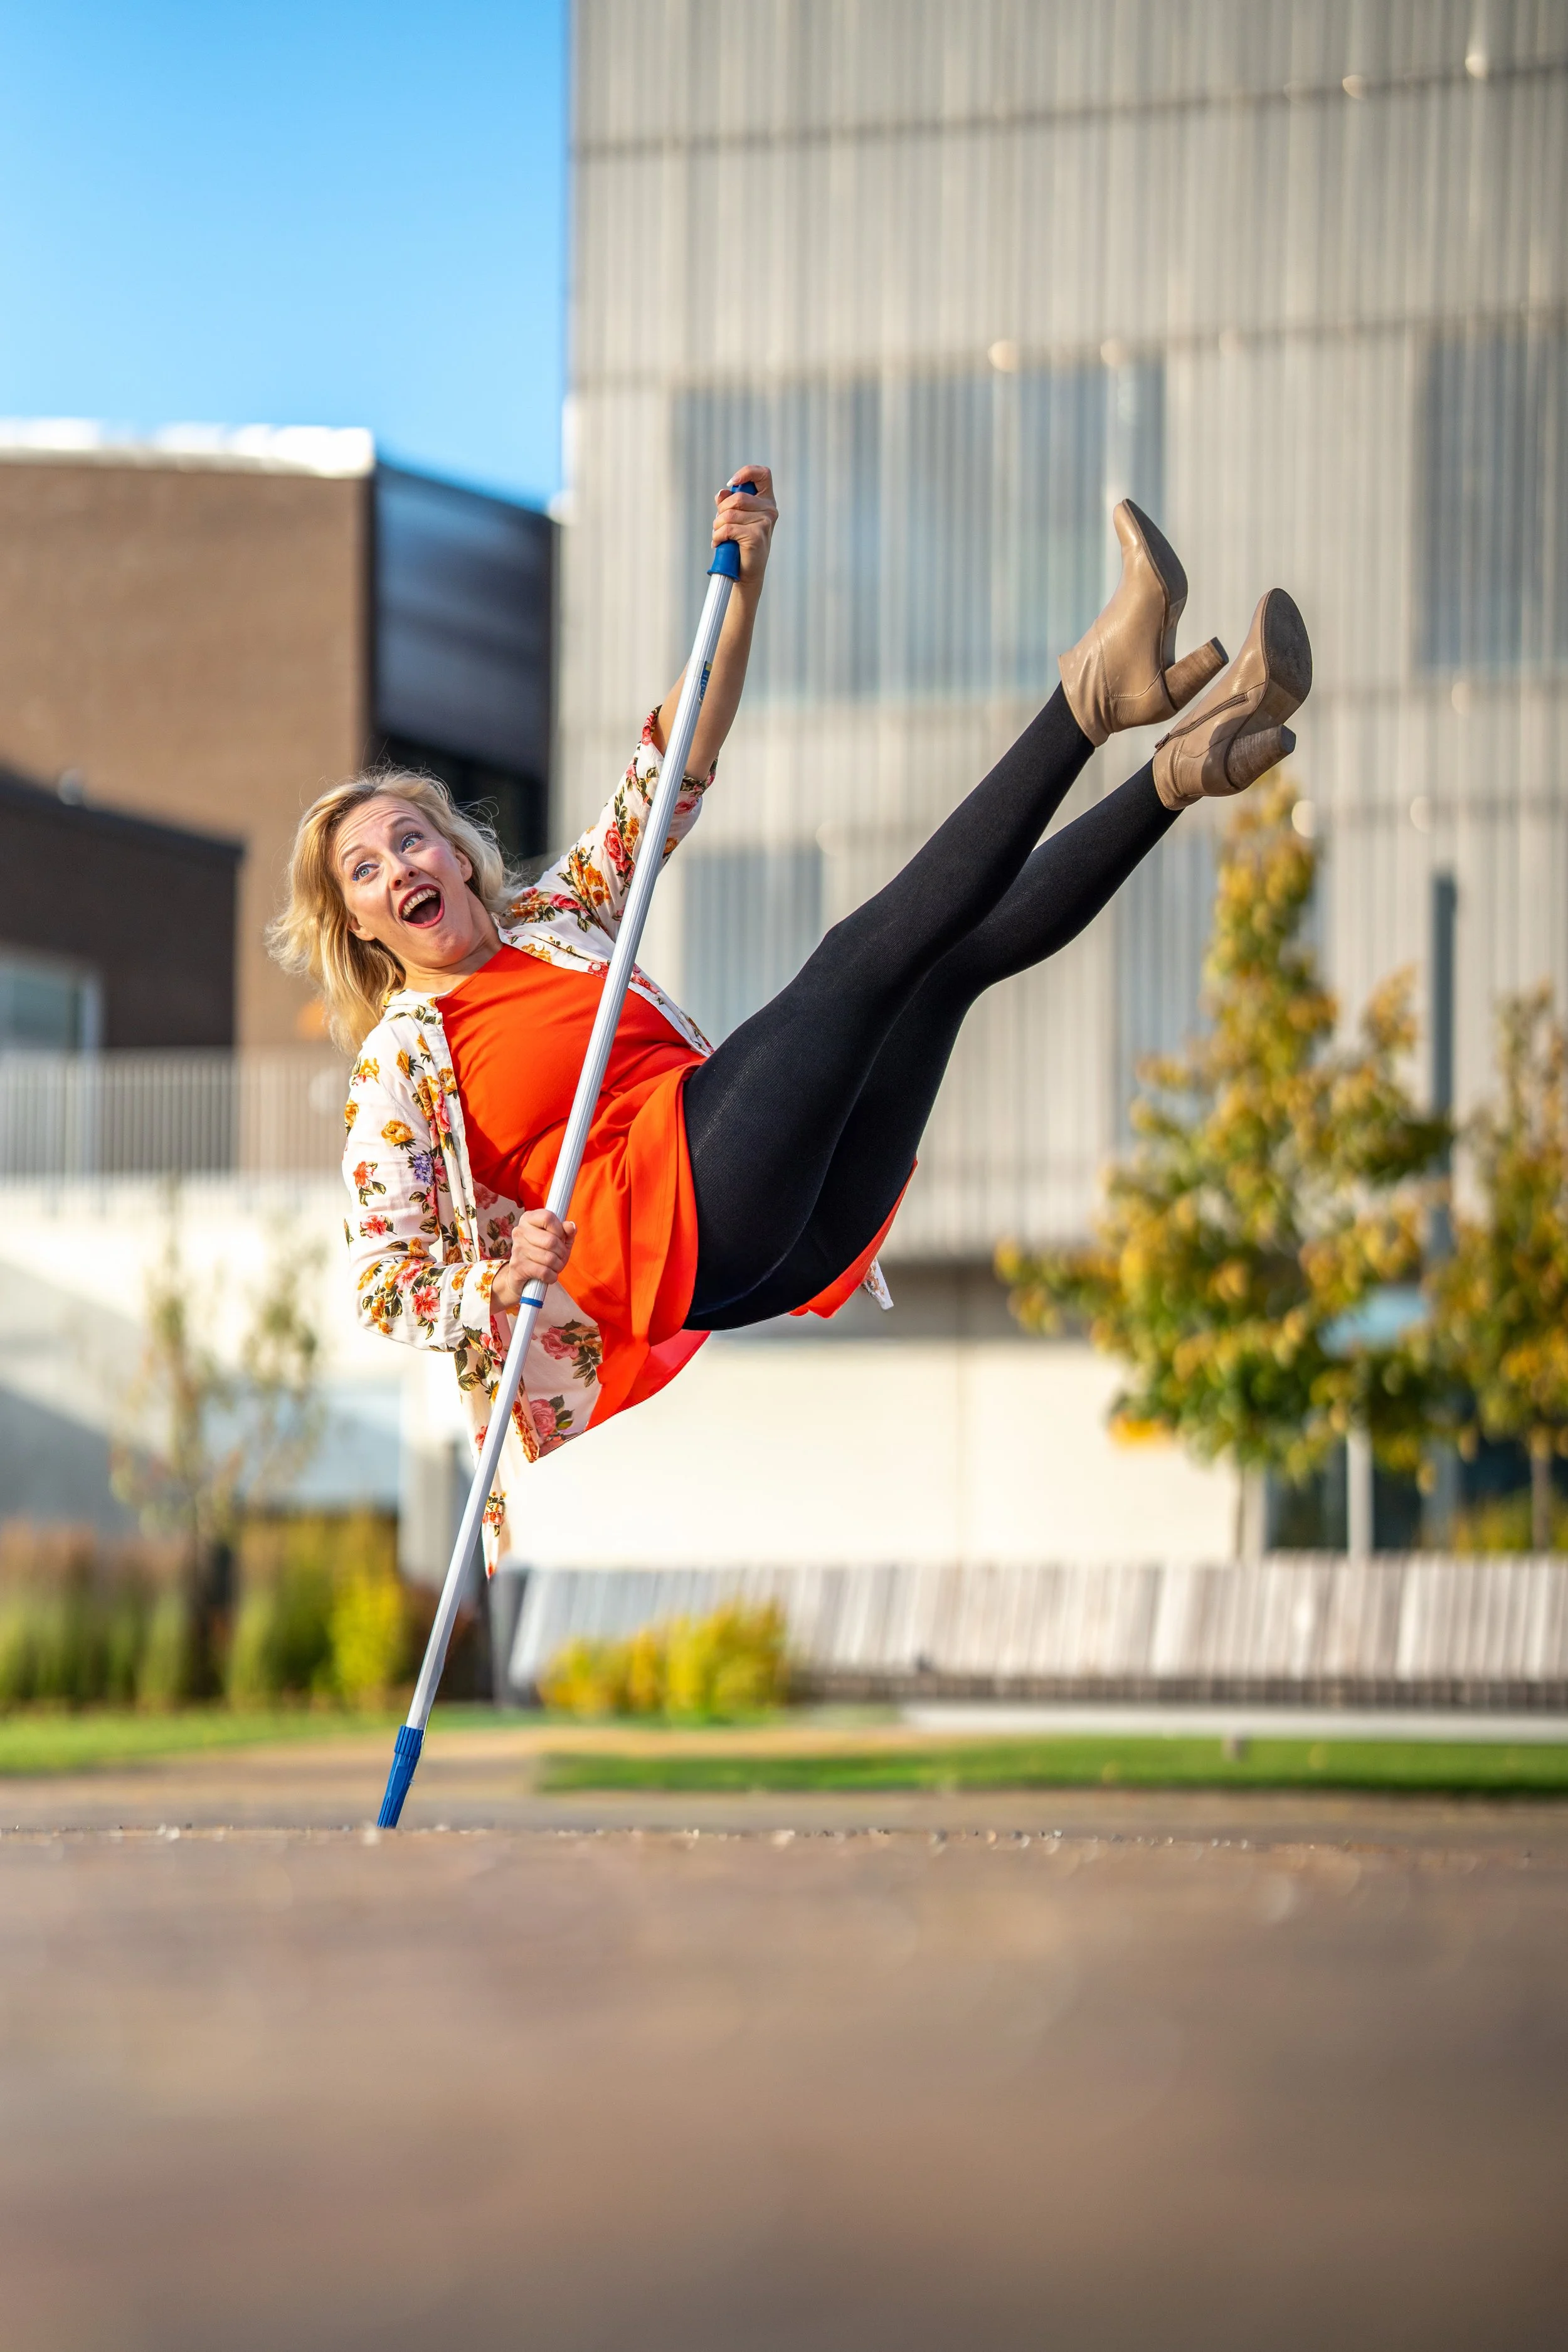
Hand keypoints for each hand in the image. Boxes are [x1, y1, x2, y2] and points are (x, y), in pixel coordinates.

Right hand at [490, 1210, 576, 1312]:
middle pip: (551, 1241)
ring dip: (558, 1266)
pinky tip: (549, 1275)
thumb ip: (567, 1232)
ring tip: (554, 1266)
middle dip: (562, 1252)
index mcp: (528, 1219)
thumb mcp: (559, 1240)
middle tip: (560, 1256)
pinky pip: (544, 1272)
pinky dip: (552, 1276)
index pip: (548, 1218)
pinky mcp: (517, 1266)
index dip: (560, 1230)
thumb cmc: (543, 1253)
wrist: (522, 1274)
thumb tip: (571, 1226)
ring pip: (549, 1258)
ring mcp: (517, 1249)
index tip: (560, 1238)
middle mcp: (519, 1231)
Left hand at [711, 464, 776, 588]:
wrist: (746, 573)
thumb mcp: (734, 519)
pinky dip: (718, 536)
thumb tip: (721, 493)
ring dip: (717, 526)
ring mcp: (765, 522)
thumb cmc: (739, 545)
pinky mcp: (757, 535)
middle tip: (719, 524)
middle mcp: (769, 510)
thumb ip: (728, 503)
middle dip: (722, 510)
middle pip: (738, 497)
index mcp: (766, 501)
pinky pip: (728, 528)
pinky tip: (719, 543)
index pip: (763, 474)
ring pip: (730, 514)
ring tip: (719, 535)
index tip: (732, 484)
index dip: (746, 473)